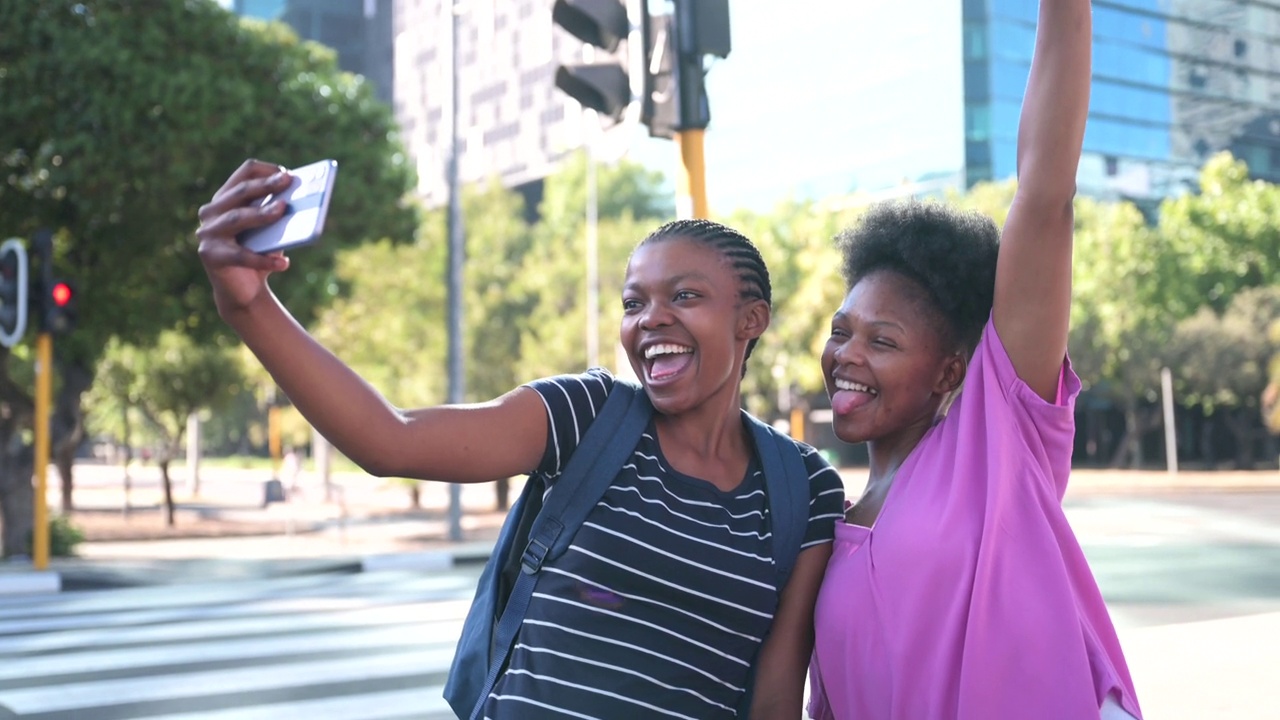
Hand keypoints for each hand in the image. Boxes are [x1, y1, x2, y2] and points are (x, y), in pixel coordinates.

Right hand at [196, 159, 293, 314]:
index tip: (286, 173)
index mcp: (226, 198)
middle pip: (240, 193)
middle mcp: (211, 212)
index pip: (244, 174)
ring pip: (236, 218)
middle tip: (286, 181)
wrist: (244, 290)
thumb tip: (296, 201)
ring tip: (283, 211)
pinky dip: (264, 260)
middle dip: (265, 186)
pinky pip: (241, 256)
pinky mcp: (211, 257)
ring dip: (261, 214)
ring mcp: (208, 234)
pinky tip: (284, 263)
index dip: (265, 171)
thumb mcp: (270, 229)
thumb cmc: (260, 252)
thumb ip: (276, 213)